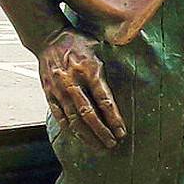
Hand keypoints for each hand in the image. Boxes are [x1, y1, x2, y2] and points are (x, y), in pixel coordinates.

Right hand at [38, 29, 125, 149]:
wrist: (47, 38)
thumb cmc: (78, 42)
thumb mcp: (99, 47)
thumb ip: (110, 64)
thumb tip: (135, 71)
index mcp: (89, 70)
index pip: (104, 100)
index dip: (113, 119)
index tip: (122, 132)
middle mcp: (72, 82)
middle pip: (88, 114)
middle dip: (101, 132)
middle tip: (112, 144)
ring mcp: (58, 89)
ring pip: (73, 119)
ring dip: (86, 135)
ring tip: (98, 146)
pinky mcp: (48, 93)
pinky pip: (59, 116)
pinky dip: (69, 129)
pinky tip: (79, 137)